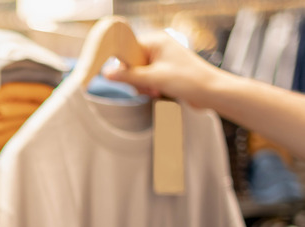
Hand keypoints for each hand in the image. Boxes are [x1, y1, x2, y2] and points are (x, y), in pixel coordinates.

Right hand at [103, 31, 223, 107]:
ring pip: (138, 74)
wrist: (212, 93)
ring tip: (155, 91)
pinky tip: (158, 93)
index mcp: (156, 41)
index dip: (124, 65)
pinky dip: (149, 88)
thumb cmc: (189, 80)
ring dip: (143, 86)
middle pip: (131, 64)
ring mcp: (162, 60)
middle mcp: (159, 48)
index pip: (127, 50)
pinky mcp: (165, 72)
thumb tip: (106, 73)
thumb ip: (128, 76)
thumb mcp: (153, 78)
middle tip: (146, 87)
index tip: (123, 77)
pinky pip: (147, 80)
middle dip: (136, 79)